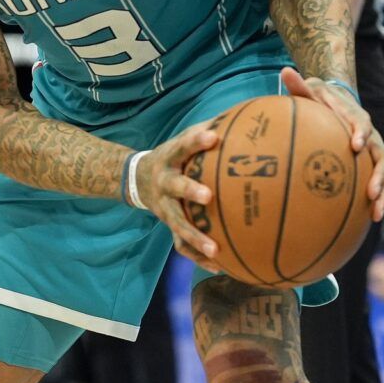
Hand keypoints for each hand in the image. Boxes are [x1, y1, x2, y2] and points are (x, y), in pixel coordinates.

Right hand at [127, 120, 220, 264]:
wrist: (138, 179)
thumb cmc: (174, 156)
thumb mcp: (183, 140)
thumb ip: (208, 130)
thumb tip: (245, 115)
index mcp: (170, 159)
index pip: (183, 146)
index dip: (196, 142)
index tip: (213, 137)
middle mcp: (164, 183)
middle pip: (175, 187)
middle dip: (189, 191)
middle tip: (207, 196)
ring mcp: (164, 207)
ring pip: (177, 223)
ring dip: (195, 237)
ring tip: (215, 250)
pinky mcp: (168, 225)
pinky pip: (181, 245)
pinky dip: (199, 257)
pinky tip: (220, 266)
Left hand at [281, 67, 383, 219]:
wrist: (340, 108)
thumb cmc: (321, 102)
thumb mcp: (310, 92)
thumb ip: (300, 86)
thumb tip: (284, 70)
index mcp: (357, 119)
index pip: (363, 124)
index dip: (361, 133)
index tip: (355, 145)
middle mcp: (372, 138)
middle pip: (383, 156)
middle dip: (380, 175)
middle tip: (371, 192)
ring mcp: (376, 155)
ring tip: (375, 213)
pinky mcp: (374, 170)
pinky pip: (380, 187)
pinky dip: (378, 202)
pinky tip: (368, 221)